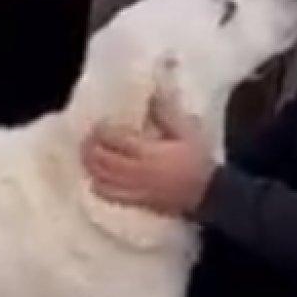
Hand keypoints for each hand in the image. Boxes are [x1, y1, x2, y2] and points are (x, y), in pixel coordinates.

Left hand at [81, 91, 215, 216]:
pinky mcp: (136, 202)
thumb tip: (150, 94)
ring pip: (102, 177)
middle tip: (88, 137)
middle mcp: (138, 172)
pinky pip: (109, 195)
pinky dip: (98, 185)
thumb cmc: (198, 159)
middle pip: (103, 159)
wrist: (209, 193)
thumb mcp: (187, 131)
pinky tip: (96, 177)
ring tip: (87, 154)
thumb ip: (166, 113)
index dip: (103, 131)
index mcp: (149, 152)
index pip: (116, 140)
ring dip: (90, 165)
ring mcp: (135, 189)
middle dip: (91, 147)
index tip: (100, 124)